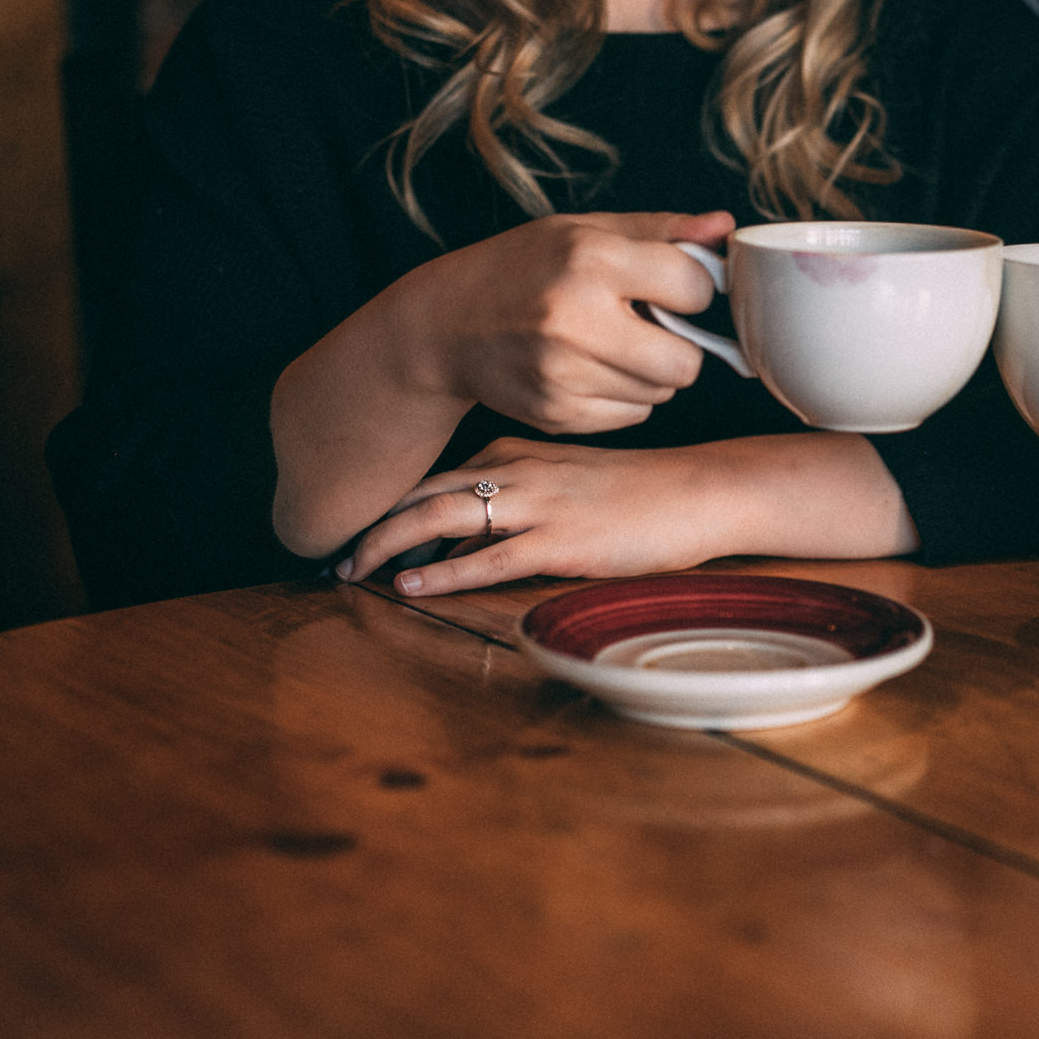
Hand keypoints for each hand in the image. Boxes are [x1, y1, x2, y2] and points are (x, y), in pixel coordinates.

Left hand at [336, 432, 917, 595]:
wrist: (704, 491)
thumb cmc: (650, 490)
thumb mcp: (578, 477)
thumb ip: (528, 492)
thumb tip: (483, 528)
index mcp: (524, 452)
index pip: (441, 473)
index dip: (394, 501)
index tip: (360, 528)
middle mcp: (522, 470)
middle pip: (426, 491)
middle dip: (373, 522)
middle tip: (334, 553)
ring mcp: (540, 505)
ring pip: (442, 516)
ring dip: (387, 544)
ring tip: (349, 570)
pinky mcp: (561, 542)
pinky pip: (485, 558)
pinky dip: (440, 571)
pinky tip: (408, 586)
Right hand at [394, 210, 735, 434]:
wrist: (444, 324)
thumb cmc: (525, 267)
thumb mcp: (586, 229)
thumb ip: (662, 231)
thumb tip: (727, 227)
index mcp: (591, 260)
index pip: (696, 290)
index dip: (693, 290)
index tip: (672, 287)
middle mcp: (576, 320)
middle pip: (687, 364)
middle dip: (679, 347)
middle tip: (649, 327)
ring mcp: (563, 374)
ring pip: (661, 394)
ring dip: (650, 373)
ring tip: (609, 344)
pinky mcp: (555, 414)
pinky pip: (632, 416)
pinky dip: (623, 397)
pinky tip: (588, 369)